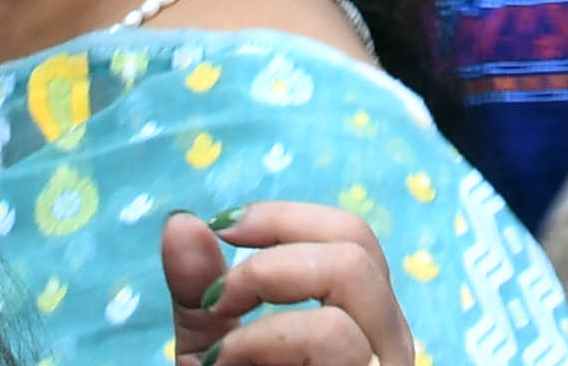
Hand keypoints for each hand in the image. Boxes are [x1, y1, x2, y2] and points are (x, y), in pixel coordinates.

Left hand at [166, 201, 405, 365]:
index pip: (350, 233)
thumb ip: (200, 291)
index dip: (285, 216)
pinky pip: (327, 333)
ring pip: (350, 272)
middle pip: (357, 241)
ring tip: (220, 344)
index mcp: (365, 318)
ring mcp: (384, 363)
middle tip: (218, 294)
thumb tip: (180, 220)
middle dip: (274, 249)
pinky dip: (262, 338)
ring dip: (267, 289)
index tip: (222, 226)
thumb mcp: (212, 347)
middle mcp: (387, 337)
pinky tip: (229, 364)